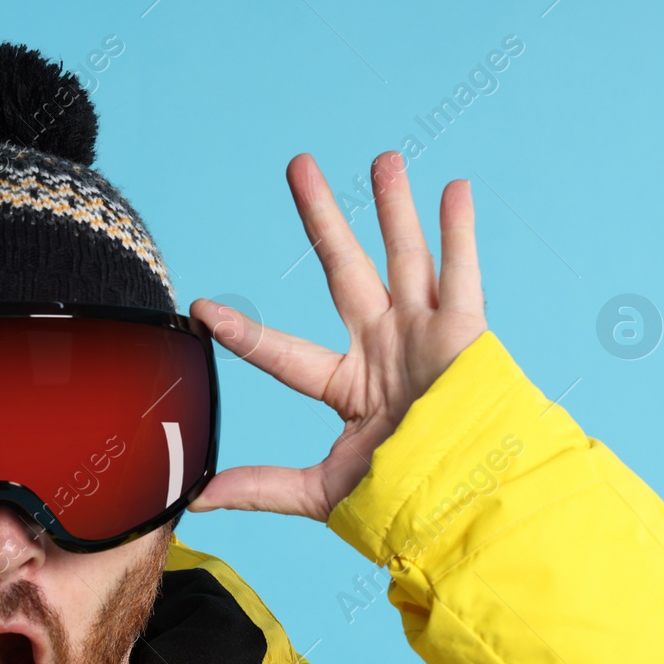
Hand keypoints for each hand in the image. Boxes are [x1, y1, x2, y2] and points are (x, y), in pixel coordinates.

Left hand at [187, 151, 488, 522]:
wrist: (467, 504)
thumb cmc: (406, 498)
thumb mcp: (324, 490)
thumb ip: (264, 487)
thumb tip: (196, 498)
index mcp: (349, 386)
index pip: (283, 354)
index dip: (245, 334)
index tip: (204, 311)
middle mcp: (384, 349)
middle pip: (343, 269)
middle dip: (322, 219)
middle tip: (298, 165)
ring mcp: (424, 335)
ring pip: (403, 257)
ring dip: (393, 207)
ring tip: (381, 159)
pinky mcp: (464, 332)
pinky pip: (461, 271)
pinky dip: (460, 231)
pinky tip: (454, 189)